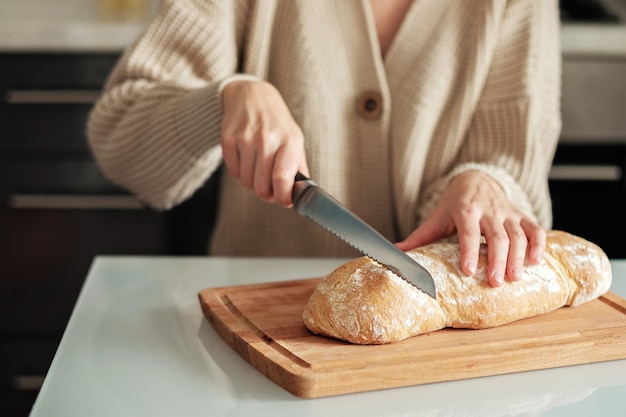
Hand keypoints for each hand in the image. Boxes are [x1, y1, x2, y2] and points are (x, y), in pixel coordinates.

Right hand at [221, 80, 308, 206]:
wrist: (252, 95)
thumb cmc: (277, 123)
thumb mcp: (294, 140)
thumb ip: (298, 168)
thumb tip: (300, 195)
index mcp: (289, 140)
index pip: (282, 179)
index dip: (282, 197)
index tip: (283, 201)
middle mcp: (267, 138)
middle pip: (262, 187)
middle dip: (266, 192)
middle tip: (269, 185)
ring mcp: (246, 138)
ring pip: (247, 182)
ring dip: (252, 181)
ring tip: (257, 167)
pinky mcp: (228, 138)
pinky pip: (233, 172)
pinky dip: (239, 171)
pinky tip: (246, 158)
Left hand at [396, 171, 545, 286]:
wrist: (476, 179)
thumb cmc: (454, 204)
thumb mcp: (436, 218)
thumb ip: (419, 238)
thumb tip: (396, 254)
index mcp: (465, 210)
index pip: (468, 233)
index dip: (469, 251)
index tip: (469, 271)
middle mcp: (489, 210)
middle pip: (497, 236)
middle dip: (497, 260)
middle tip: (496, 282)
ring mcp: (507, 212)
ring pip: (517, 234)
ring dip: (517, 257)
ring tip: (514, 278)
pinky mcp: (521, 215)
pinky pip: (535, 229)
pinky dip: (538, 245)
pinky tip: (536, 262)